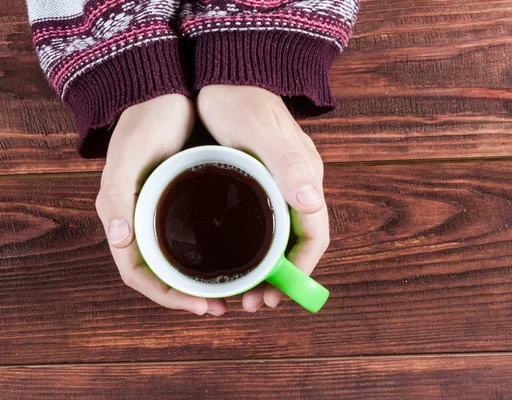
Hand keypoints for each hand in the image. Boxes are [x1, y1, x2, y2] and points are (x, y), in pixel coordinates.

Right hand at [96, 94, 226, 315]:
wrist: (162, 90)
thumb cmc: (144, 122)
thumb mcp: (129, 157)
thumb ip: (119, 196)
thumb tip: (119, 241)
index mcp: (122, 218)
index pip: (139, 274)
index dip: (166, 296)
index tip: (200, 305)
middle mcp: (139, 222)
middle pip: (160, 275)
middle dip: (187, 296)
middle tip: (221, 305)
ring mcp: (159, 212)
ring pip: (176, 261)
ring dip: (198, 281)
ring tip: (231, 290)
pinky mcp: (179, 200)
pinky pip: (190, 238)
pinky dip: (208, 255)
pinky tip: (234, 257)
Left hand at [197, 85, 329, 311]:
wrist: (226, 73)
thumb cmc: (239, 99)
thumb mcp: (260, 130)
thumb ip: (287, 162)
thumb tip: (313, 202)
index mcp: (303, 180)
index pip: (313, 237)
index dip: (300, 272)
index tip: (277, 296)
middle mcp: (294, 186)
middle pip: (295, 245)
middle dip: (279, 280)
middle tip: (251, 303)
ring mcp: (276, 184)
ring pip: (277, 239)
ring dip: (264, 270)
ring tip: (239, 291)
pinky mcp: (256, 181)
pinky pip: (260, 224)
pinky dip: (250, 249)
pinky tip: (228, 259)